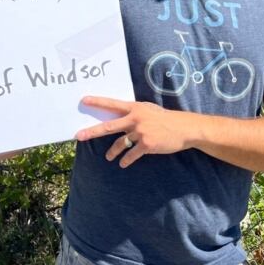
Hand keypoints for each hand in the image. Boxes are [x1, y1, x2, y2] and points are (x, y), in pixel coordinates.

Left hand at [75, 97, 194, 167]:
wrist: (183, 128)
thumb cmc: (164, 118)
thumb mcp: (148, 109)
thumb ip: (134, 112)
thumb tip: (120, 116)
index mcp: (134, 108)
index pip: (112, 104)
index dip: (97, 102)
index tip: (83, 100)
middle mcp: (135, 119)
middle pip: (109, 126)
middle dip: (92, 131)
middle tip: (80, 136)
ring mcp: (140, 132)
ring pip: (120, 143)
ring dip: (112, 152)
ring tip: (108, 157)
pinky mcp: (147, 144)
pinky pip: (132, 154)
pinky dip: (126, 160)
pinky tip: (122, 164)